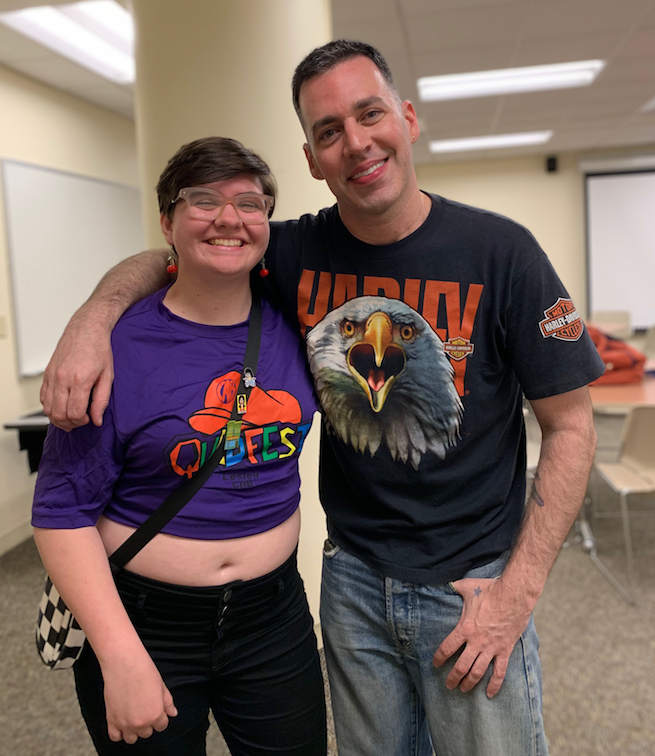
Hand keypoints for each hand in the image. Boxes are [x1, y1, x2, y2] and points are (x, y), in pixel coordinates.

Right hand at [40, 313, 113, 429]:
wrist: (86, 329)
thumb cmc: (99, 350)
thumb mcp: (108, 376)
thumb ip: (102, 400)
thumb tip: (97, 419)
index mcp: (80, 379)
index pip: (75, 412)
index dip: (82, 421)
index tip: (89, 418)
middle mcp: (62, 378)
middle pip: (58, 413)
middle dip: (70, 423)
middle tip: (81, 420)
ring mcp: (52, 376)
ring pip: (47, 408)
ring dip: (58, 418)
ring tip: (71, 417)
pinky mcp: (47, 374)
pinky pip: (43, 398)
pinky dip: (50, 407)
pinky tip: (62, 406)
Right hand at [101, 652, 177, 743]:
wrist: (124, 663)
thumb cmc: (144, 671)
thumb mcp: (162, 686)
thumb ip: (168, 703)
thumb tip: (172, 713)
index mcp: (155, 714)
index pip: (162, 726)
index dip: (160, 718)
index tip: (156, 710)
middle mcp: (141, 723)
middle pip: (147, 733)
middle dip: (147, 723)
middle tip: (144, 710)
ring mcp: (125, 723)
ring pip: (131, 738)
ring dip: (134, 730)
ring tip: (133, 717)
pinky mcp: (111, 720)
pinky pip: (115, 737)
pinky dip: (118, 732)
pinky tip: (122, 722)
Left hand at [432, 577, 531, 697]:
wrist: (514, 596)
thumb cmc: (489, 590)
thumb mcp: (467, 586)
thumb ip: (454, 586)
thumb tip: (444, 582)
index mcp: (465, 628)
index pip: (447, 648)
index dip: (439, 658)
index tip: (435, 664)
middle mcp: (477, 642)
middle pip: (461, 666)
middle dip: (453, 677)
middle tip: (448, 685)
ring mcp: (491, 648)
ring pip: (478, 672)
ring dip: (469, 683)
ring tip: (463, 689)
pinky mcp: (505, 650)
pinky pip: (500, 672)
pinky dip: (495, 684)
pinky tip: (489, 694)